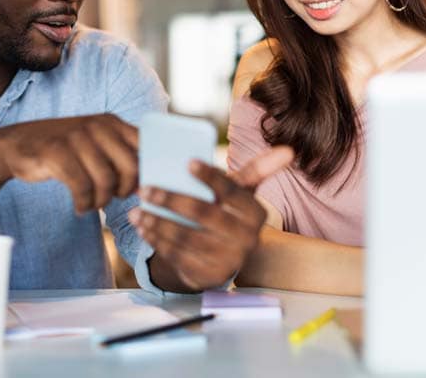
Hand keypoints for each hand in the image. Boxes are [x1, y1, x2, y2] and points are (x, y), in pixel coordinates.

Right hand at [0, 114, 137, 212]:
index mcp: (112, 122)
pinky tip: (80, 207)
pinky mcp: (57, 152)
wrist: (17, 145)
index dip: (146, 172)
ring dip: (102, 201)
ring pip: (107, 181)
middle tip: (112, 197)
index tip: (136, 188)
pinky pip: (82, 188)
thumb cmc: (65, 151)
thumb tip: (148, 185)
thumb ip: (122, 156)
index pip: (145, 147)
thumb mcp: (96, 144)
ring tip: (93, 204)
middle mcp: (97, 125)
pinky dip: (84, 204)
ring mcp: (77, 137)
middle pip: (131, 168)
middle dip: (125, 190)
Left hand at [131, 146, 292, 290]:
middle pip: (204, 213)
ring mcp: (227, 260)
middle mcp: (246, 239)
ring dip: (157, 221)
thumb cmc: (227, 214)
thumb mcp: (240, 194)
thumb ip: (258, 170)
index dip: (211, 177)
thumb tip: (288, 150)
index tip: (187, 162)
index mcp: (255, 214)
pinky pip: (177, 255)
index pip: (232, 191)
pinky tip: (142, 227)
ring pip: (186, 236)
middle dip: (171, 199)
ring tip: (136, 209)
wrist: (221, 256)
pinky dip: (156, 240)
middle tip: (144, 188)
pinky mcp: (208, 276)